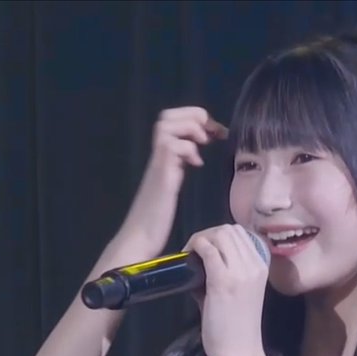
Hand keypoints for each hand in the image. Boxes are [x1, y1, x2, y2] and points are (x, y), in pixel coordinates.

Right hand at [117, 107, 227, 251]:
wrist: (139, 239)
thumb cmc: (155, 219)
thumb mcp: (172, 184)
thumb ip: (179, 166)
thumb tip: (194, 156)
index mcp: (163, 156)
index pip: (174, 120)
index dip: (197, 119)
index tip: (216, 134)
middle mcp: (158, 156)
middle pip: (167, 115)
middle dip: (194, 116)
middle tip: (210, 134)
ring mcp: (158, 164)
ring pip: (166, 125)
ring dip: (190, 129)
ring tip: (202, 145)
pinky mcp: (161, 176)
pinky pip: (172, 147)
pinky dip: (188, 149)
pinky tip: (195, 164)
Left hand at [183, 224, 268, 355]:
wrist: (239, 351)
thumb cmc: (234, 327)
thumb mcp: (236, 292)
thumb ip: (221, 273)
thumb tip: (197, 262)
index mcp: (262, 265)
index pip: (240, 233)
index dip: (218, 235)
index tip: (203, 248)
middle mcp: (254, 264)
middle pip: (229, 230)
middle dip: (207, 234)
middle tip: (193, 250)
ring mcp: (241, 271)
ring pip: (219, 235)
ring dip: (200, 239)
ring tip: (189, 254)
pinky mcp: (223, 281)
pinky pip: (208, 250)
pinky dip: (195, 247)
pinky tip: (186, 258)